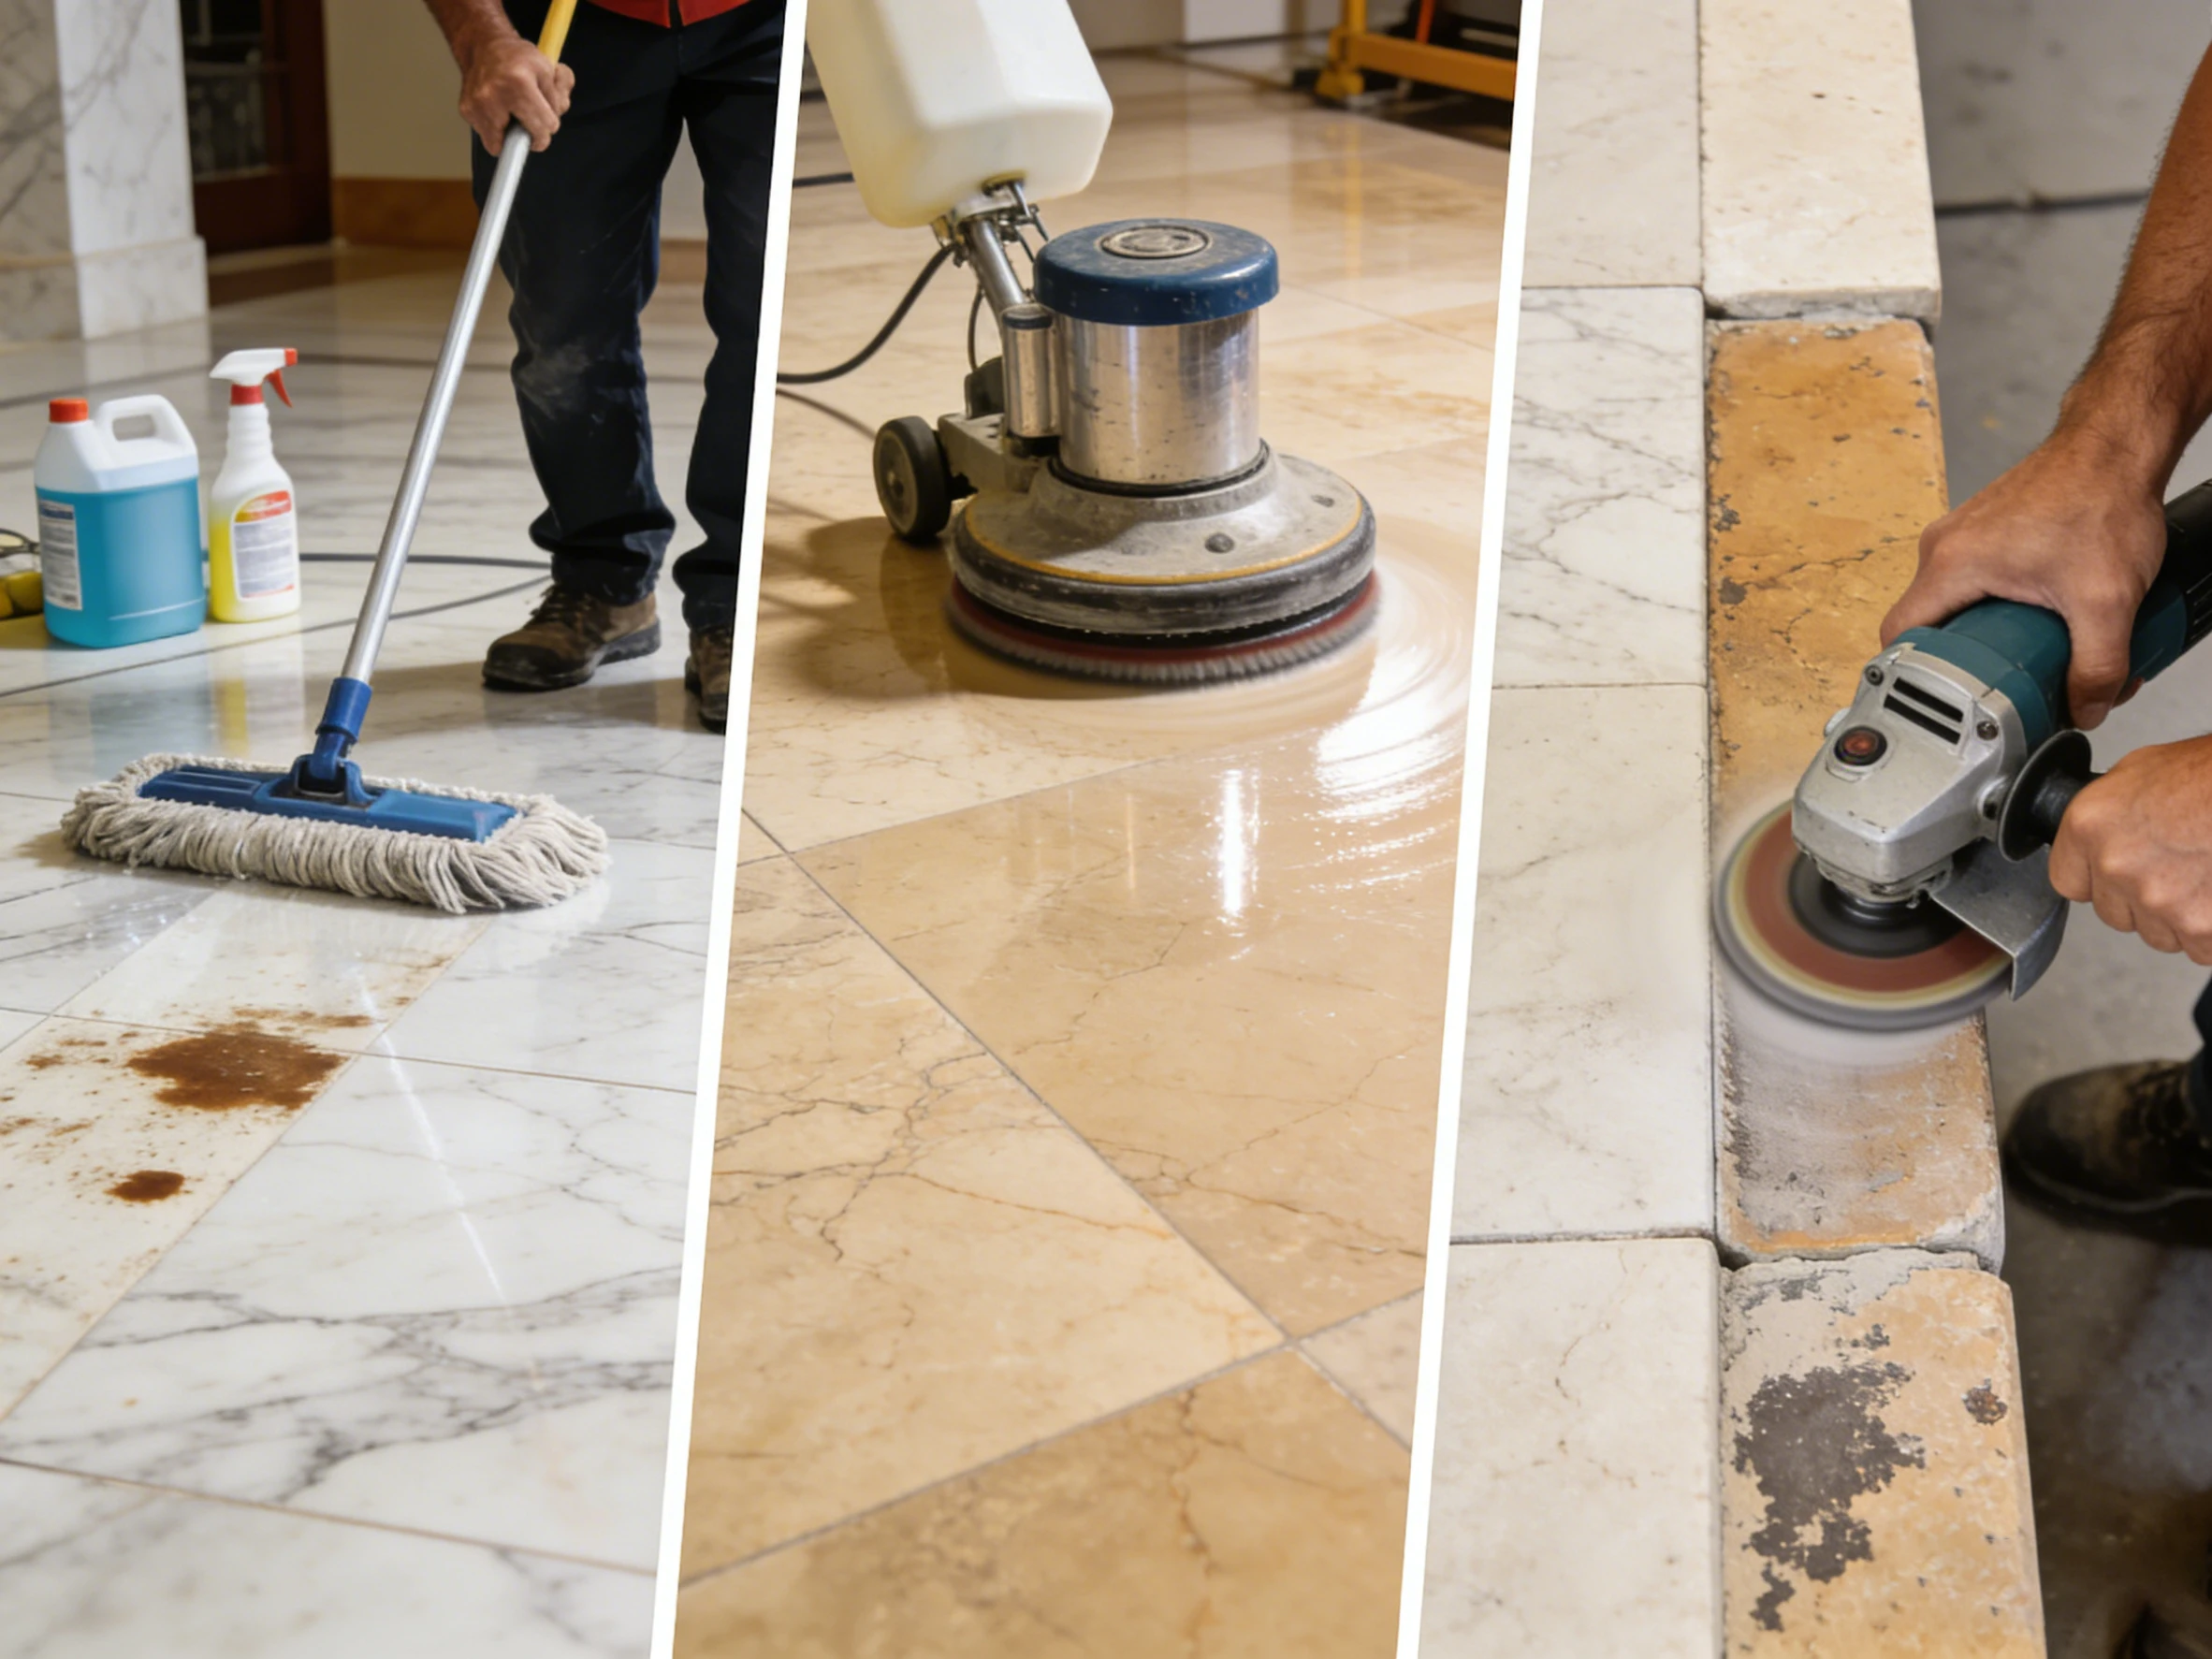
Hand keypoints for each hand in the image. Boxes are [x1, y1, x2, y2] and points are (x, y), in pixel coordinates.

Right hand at [457, 29, 572, 152]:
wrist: (484, 45)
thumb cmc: (517, 58)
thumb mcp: (548, 70)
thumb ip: (560, 98)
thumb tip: (556, 116)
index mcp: (519, 84)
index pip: (544, 128)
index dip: (550, 126)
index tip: (547, 120)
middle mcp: (493, 96)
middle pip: (520, 144)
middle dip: (530, 135)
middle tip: (529, 119)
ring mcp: (476, 105)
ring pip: (500, 146)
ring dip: (511, 135)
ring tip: (512, 112)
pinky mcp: (466, 110)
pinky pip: (486, 136)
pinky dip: (497, 128)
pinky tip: (499, 109)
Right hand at [1882, 438, 2167, 729]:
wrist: (2115, 446)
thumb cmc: (2102, 497)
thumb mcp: (2107, 599)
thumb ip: (2098, 665)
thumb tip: (2087, 708)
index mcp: (1951, 563)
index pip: (1900, 636)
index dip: (1915, 677)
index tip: (1939, 701)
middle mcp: (1944, 546)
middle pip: (1930, 624)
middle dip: (1966, 661)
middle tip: (2001, 680)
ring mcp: (1961, 534)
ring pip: (1954, 603)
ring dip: (1986, 631)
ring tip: (2027, 643)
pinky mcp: (1983, 530)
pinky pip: (1973, 580)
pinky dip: (1999, 603)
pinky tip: (2038, 610)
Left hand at [2050, 735, 2211, 959]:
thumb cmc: (2210, 775)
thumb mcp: (2142, 772)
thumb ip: (2111, 814)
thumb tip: (2103, 835)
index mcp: (2089, 827)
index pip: (2068, 881)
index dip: (2097, 880)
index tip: (2118, 874)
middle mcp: (2116, 866)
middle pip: (2114, 914)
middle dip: (2142, 900)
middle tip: (2178, 870)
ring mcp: (2158, 900)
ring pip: (2158, 934)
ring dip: (2180, 918)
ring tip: (2206, 877)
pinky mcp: (2201, 927)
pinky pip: (2200, 948)